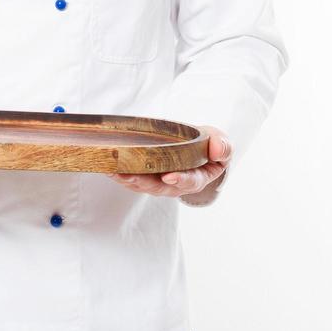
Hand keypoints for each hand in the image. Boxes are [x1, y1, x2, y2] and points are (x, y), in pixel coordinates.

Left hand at [104, 125, 231, 198]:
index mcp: (197, 177)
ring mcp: (160, 182)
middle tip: (127, 175)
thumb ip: (223, 147)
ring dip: (126, 178)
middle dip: (142, 182)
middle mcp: (176, 184)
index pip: (189, 181)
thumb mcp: (221, 143)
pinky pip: (133, 178)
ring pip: (142, 185)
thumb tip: (217, 149)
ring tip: (112, 170)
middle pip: (158, 187)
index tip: (169, 176)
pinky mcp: (147, 176)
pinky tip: (108, 167)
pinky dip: (121, 174)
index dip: (179, 180)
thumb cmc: (209, 145)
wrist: (197, 148)